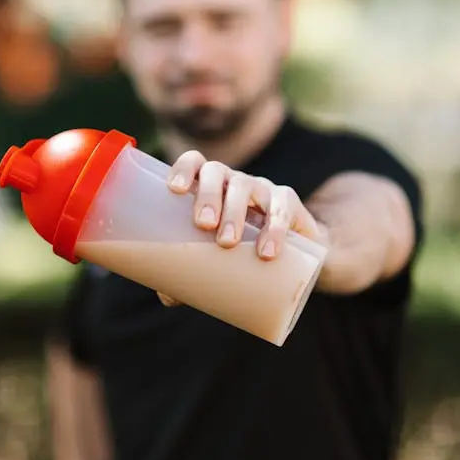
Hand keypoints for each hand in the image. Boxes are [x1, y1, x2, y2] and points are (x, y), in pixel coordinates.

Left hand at [157, 150, 322, 306]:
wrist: (292, 257)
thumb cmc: (239, 251)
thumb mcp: (216, 258)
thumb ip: (190, 273)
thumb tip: (168, 297)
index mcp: (209, 186)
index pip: (195, 162)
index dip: (184, 168)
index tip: (175, 189)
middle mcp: (233, 181)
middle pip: (216, 172)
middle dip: (207, 195)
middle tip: (202, 224)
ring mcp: (261, 188)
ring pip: (245, 186)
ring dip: (234, 211)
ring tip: (226, 242)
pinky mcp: (289, 202)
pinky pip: (282, 206)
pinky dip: (275, 228)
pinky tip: (267, 251)